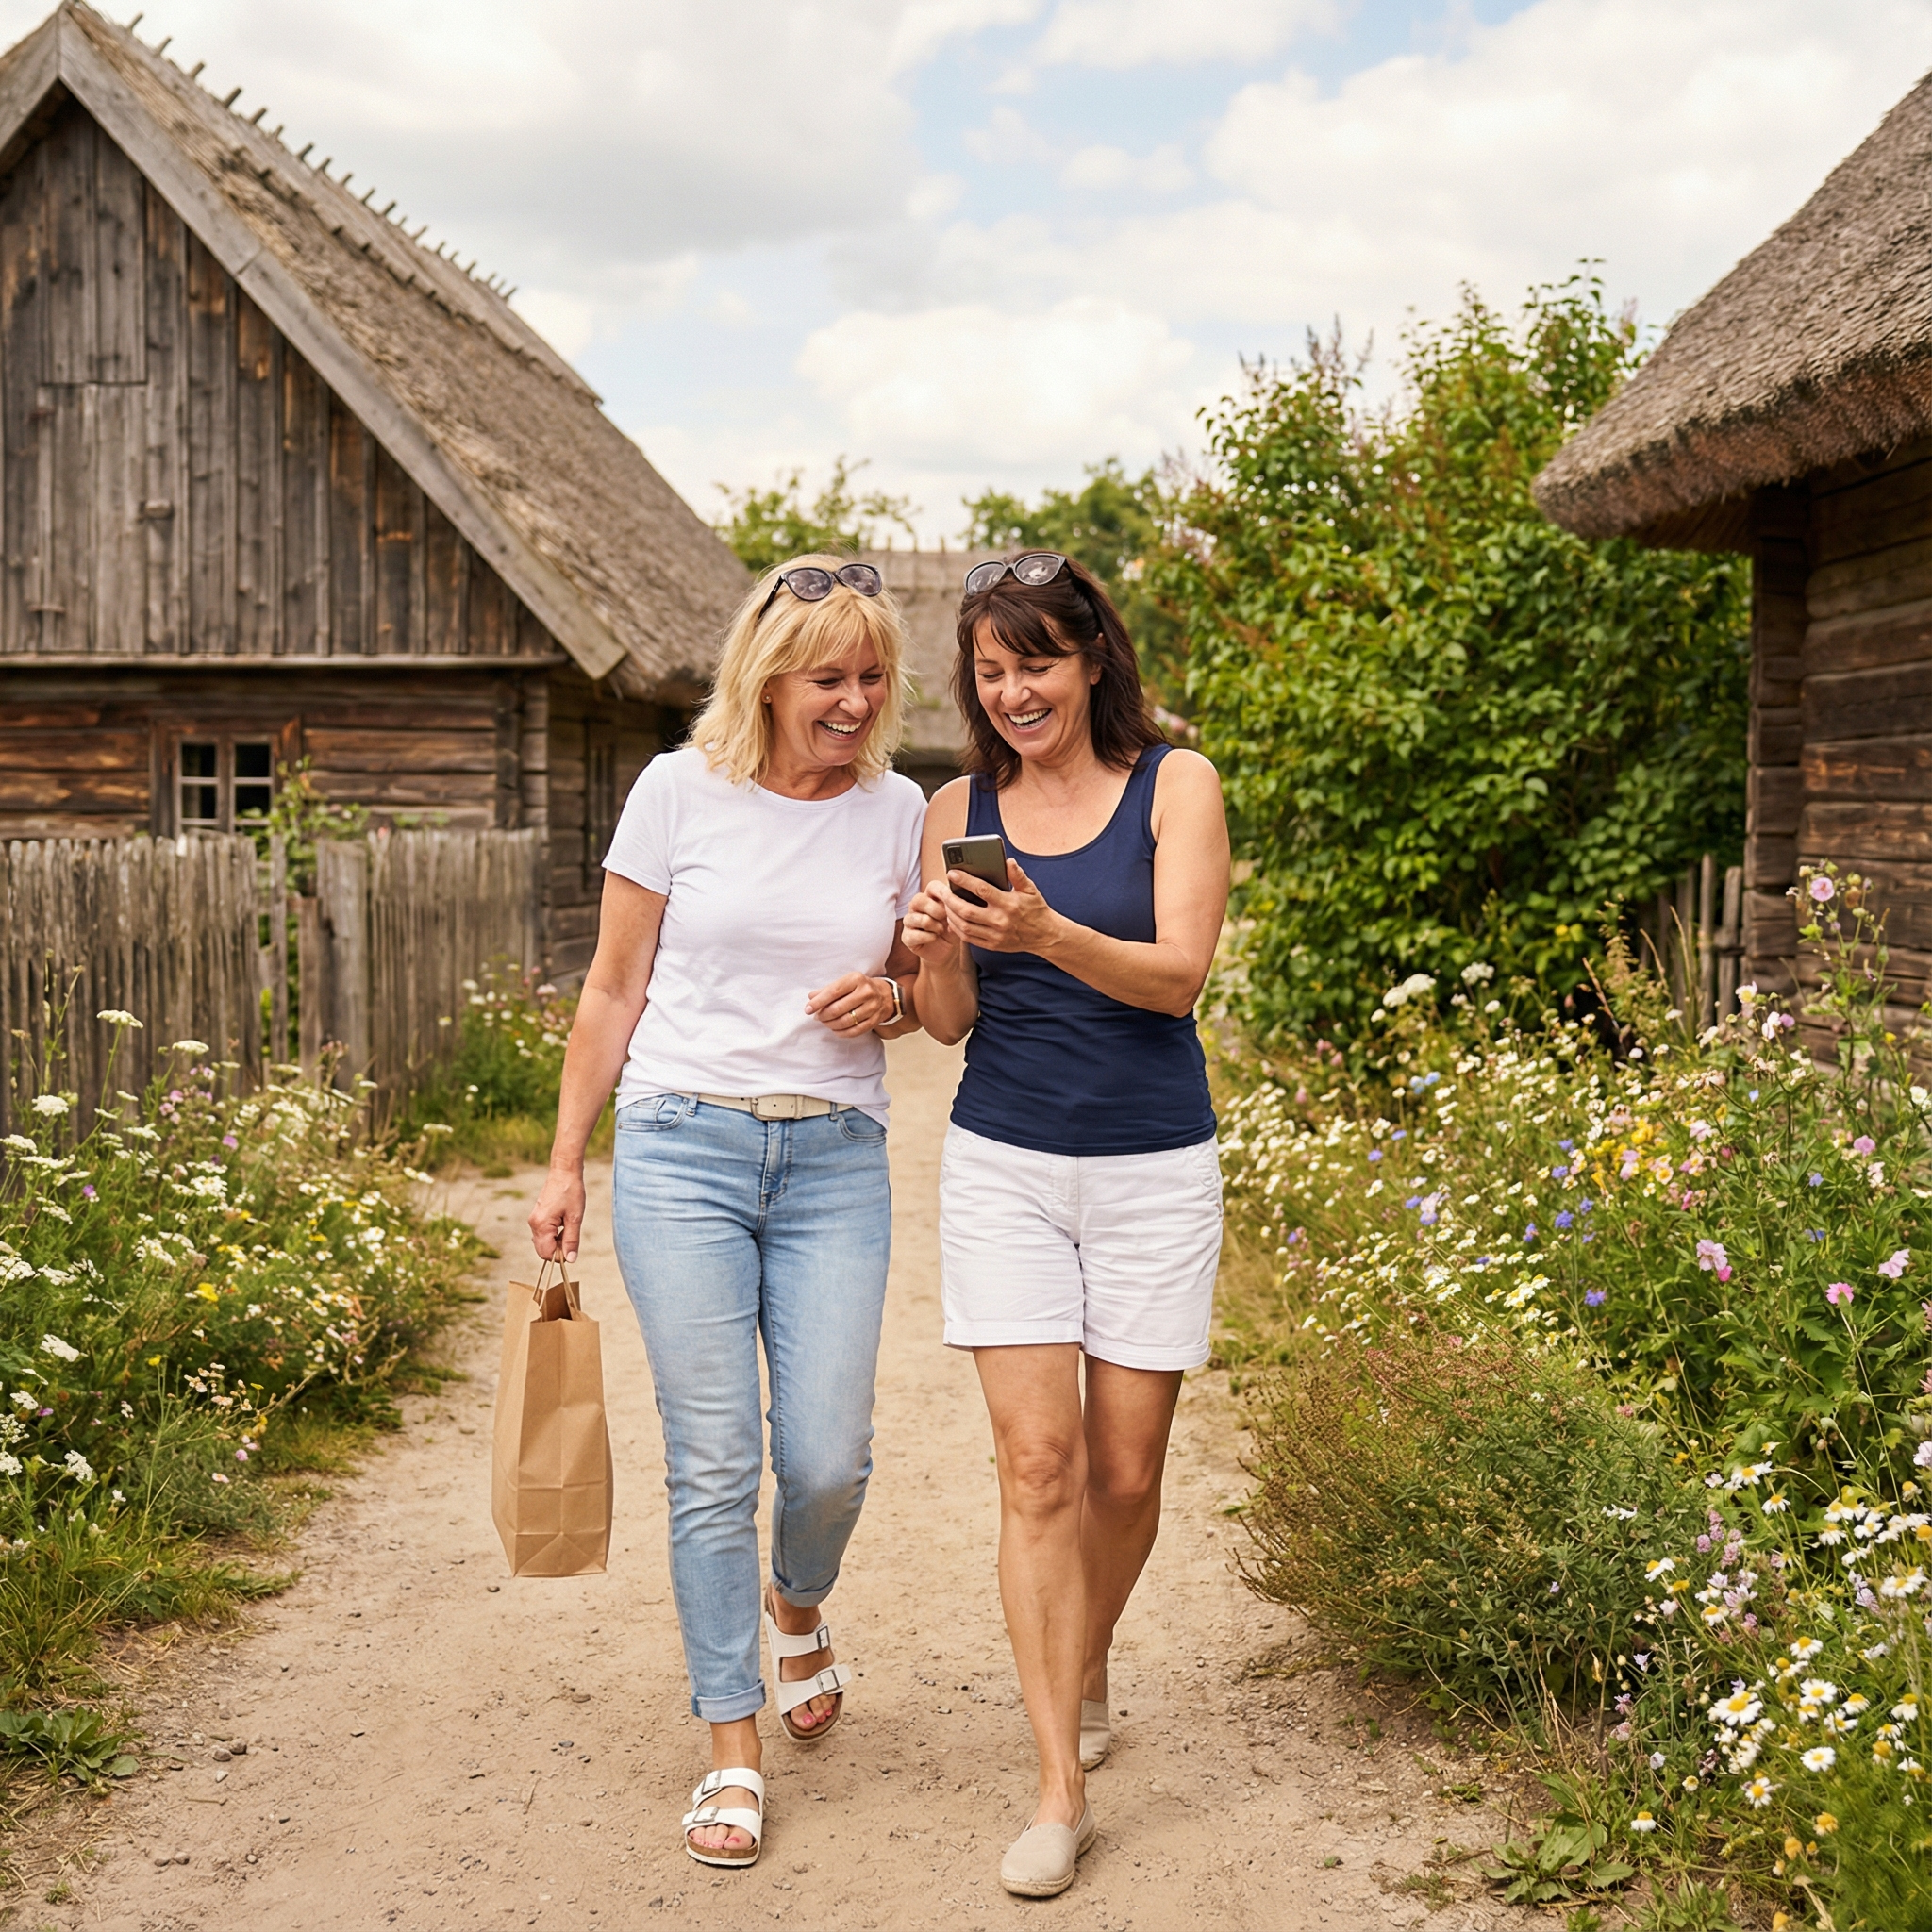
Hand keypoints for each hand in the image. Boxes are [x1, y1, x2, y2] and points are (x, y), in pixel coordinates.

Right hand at [528, 1164, 585, 1264]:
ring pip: (543, 1242)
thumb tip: (570, 1259)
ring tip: (569, 1226)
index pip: (546, 1254)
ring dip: (556, 1241)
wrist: (564, 1171)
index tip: (572, 1246)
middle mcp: (533, 1224)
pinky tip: (564, 1223)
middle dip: (558, 1249)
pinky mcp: (537, 1216)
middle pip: (543, 1250)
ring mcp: (534, 1220)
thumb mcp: (575, 1218)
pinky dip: (554, 1234)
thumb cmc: (571, 1192)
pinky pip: (543, 1233)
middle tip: (571, 1234)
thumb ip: (571, 1240)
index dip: (560, 1256)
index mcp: (541, 1225)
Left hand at [806, 971, 896, 1035]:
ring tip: (825, 1022)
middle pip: (838, 1009)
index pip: (833, 992)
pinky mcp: (875, 1020)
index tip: (808, 1009)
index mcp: (856, 979)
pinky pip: (855, 1031)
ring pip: (846, 1021)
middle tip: (817, 1017)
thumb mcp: (845, 982)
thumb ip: (827, 989)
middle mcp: (866, 992)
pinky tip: (835, 1030)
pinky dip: (842, 1033)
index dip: (818, 1002)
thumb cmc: (859, 987)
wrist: (885, 994)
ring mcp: (872, 1007)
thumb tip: (811, 998)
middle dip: (823, 1015)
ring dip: (831, 1024)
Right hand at [903, 886, 962, 961]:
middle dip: (936, 910)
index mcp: (929, 897)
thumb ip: (956, 905)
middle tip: (947, 918)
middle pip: (919, 900)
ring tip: (941, 930)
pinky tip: (934, 938)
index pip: (932, 887)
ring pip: (917, 918)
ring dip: (933, 926)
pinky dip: (928, 937)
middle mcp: (916, 906)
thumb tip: (956, 899)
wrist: (948, 950)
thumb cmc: (952, 929)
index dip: (942, 892)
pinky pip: (914, 935)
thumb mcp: (958, 916)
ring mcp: (909, 921)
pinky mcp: (906, 936)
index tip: (953, 901)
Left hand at [941, 857, 1059, 954]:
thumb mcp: (1030, 889)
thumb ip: (1017, 875)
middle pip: (967, 910)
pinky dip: (957, 928)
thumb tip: (1007, 861)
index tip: (952, 872)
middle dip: (951, 900)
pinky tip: (953, 919)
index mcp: (1009, 904)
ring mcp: (996, 935)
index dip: (965, 880)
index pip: (982, 890)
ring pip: (965, 926)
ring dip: (951, 915)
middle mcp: (1001, 920)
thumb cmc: (1036, 909)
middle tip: (943, 891)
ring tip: (946, 904)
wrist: (1045, 936)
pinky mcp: (993, 945)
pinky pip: (969, 938)